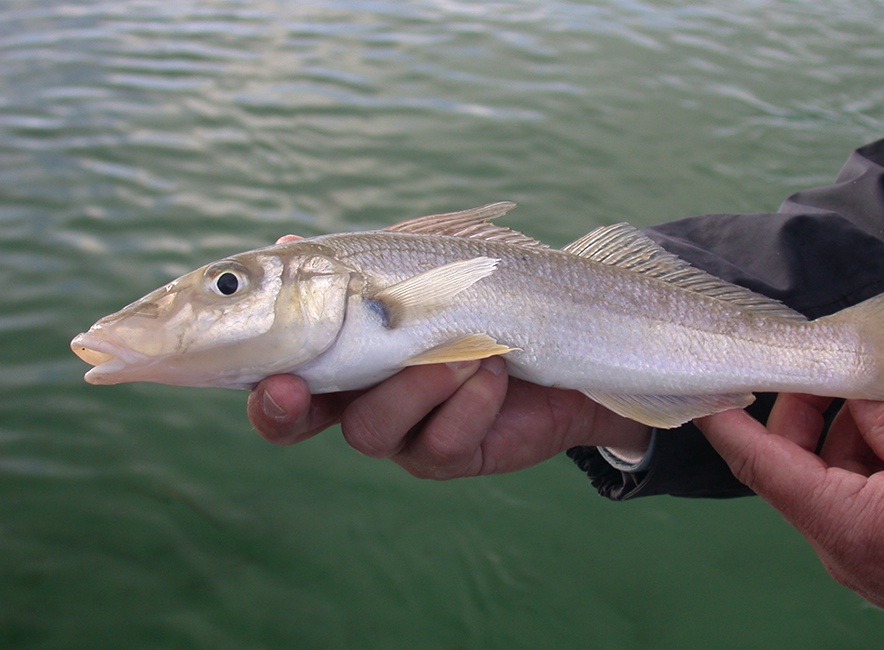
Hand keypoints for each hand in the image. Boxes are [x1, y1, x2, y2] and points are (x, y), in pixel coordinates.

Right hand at [251, 232, 650, 476]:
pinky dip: (469, 400)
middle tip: (297, 385)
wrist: (567, 332)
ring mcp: (406, 432)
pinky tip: (496, 368)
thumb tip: (284, 245)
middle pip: (301, 419)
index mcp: (343, 350)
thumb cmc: (485, 289)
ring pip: (371, 429)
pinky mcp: (452, 454)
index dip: (258, 382)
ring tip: (469, 347)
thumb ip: (359, 265)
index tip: (266, 372)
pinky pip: (442, 441)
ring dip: (416, 383)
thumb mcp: (422, 264)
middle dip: (291, 408)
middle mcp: (362, 396)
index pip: (278, 374)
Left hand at [696, 394, 883, 646]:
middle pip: (790, 463)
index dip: (722, 421)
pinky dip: (867, 459)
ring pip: (826, 476)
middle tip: (827, 368)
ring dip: (845, 432)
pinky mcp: (881, 556)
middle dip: (804, 410)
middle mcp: (836, 544)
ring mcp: (858, 555)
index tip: (701, 385)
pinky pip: (855, 497)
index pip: (757, 462)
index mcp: (840, 522)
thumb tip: (859, 397)